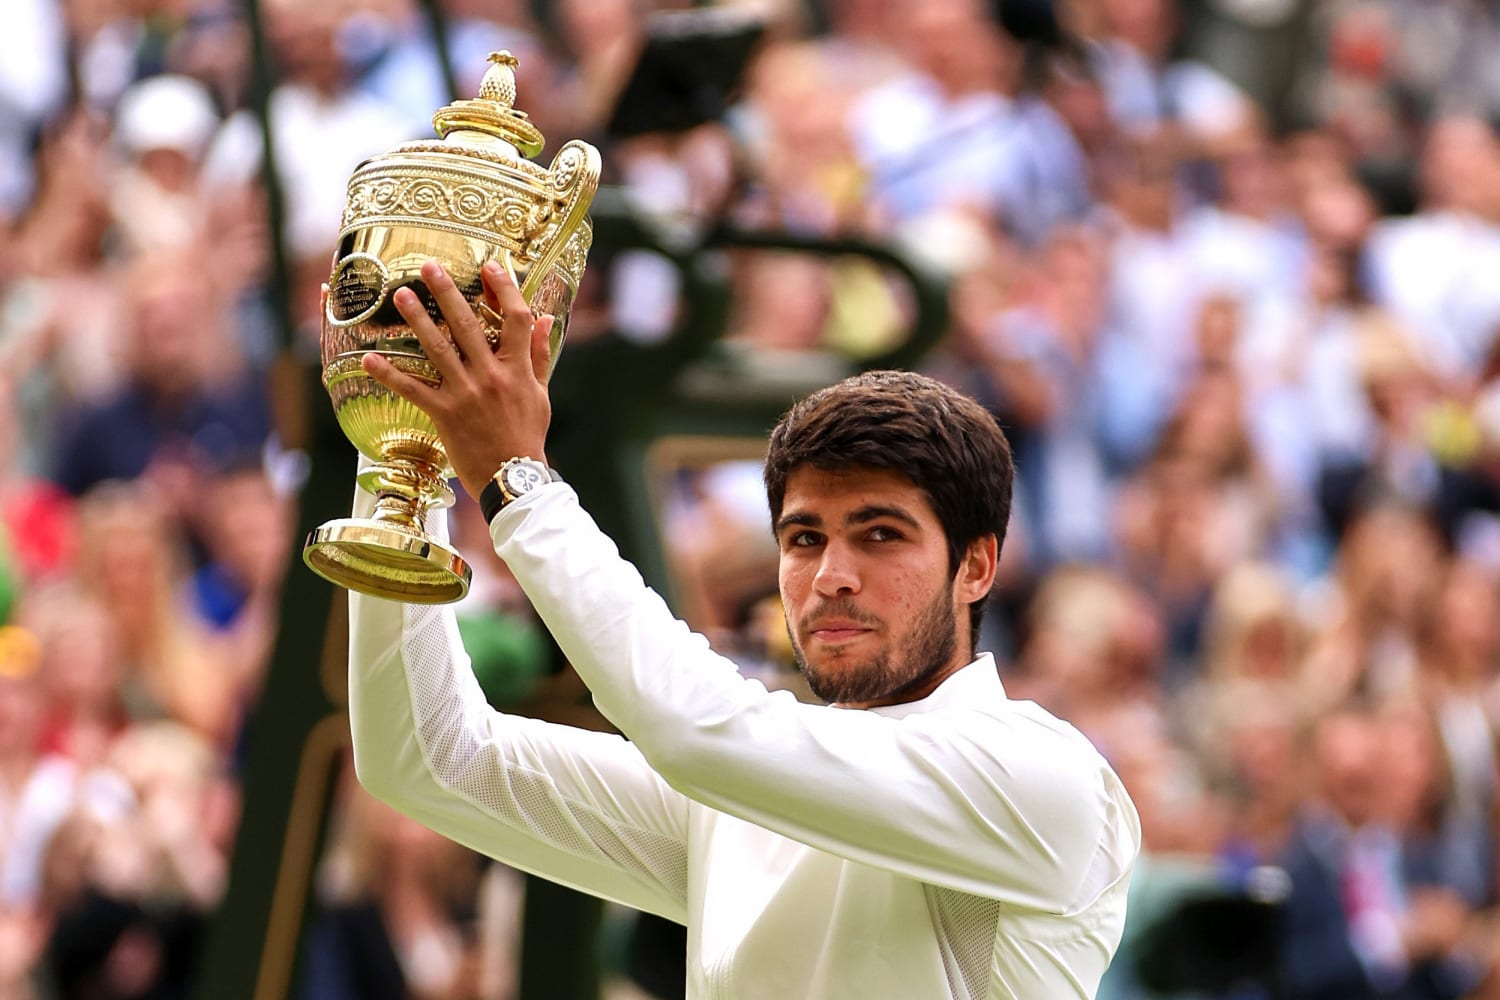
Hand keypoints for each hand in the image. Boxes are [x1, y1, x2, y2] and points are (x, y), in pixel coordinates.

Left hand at [362, 259, 553, 499]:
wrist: (513, 477)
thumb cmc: (527, 435)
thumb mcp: (540, 393)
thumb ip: (539, 355)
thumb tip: (545, 320)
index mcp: (518, 369)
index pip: (515, 319)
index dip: (504, 289)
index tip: (489, 266)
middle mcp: (491, 376)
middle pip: (468, 324)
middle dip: (447, 293)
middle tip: (429, 267)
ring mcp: (466, 394)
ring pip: (438, 349)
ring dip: (417, 320)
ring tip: (401, 295)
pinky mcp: (444, 414)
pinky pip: (413, 389)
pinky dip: (389, 374)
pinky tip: (368, 358)